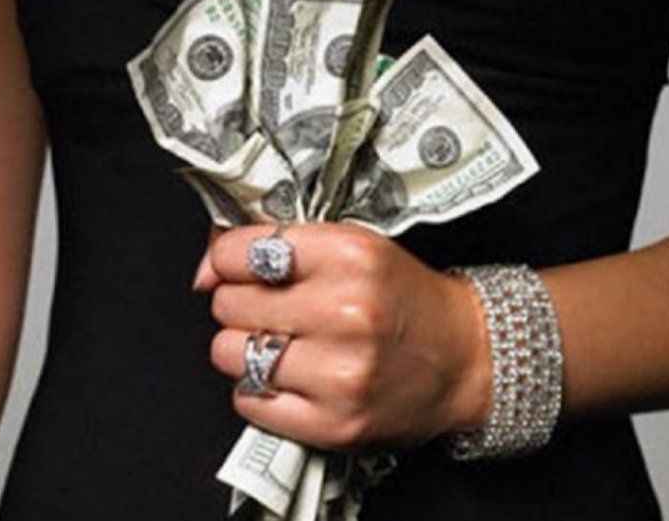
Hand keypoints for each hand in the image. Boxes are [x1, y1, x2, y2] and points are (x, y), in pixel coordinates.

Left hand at [193, 223, 492, 450]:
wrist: (464, 356)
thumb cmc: (403, 300)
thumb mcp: (354, 248)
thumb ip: (277, 246)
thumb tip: (205, 270)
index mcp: (351, 255)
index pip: (240, 252)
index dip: (229, 261)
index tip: (239, 270)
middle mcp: (347, 312)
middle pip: (229, 304)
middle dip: (242, 305)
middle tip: (276, 310)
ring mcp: (341, 372)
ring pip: (229, 353)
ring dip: (245, 349)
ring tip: (283, 344)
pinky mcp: (335, 422)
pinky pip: (248, 401)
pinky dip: (259, 390)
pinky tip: (292, 377)